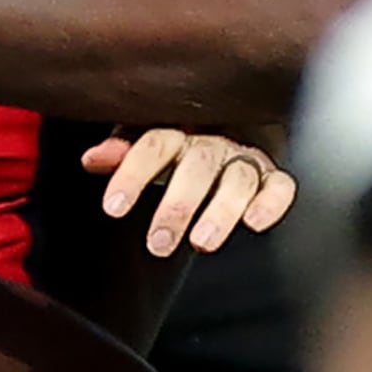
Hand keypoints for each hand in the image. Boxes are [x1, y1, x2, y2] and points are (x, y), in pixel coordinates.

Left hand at [81, 128, 296, 255]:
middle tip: (158, 244)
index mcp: (178, 132)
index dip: (132, 174)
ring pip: (237, 180)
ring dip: (220, 212)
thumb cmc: (181, 145)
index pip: (153, 145)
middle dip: (177, 206)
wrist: (235, 127)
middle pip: (197, 167)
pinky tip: (255, 224)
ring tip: (202, 244)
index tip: (114, 208)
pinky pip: (280, 186)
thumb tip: (91, 159)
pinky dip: (271, 203)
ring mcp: (245, 158)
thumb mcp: (147, 146)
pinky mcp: (273, 176)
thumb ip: (122, 152)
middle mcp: (213, 142)